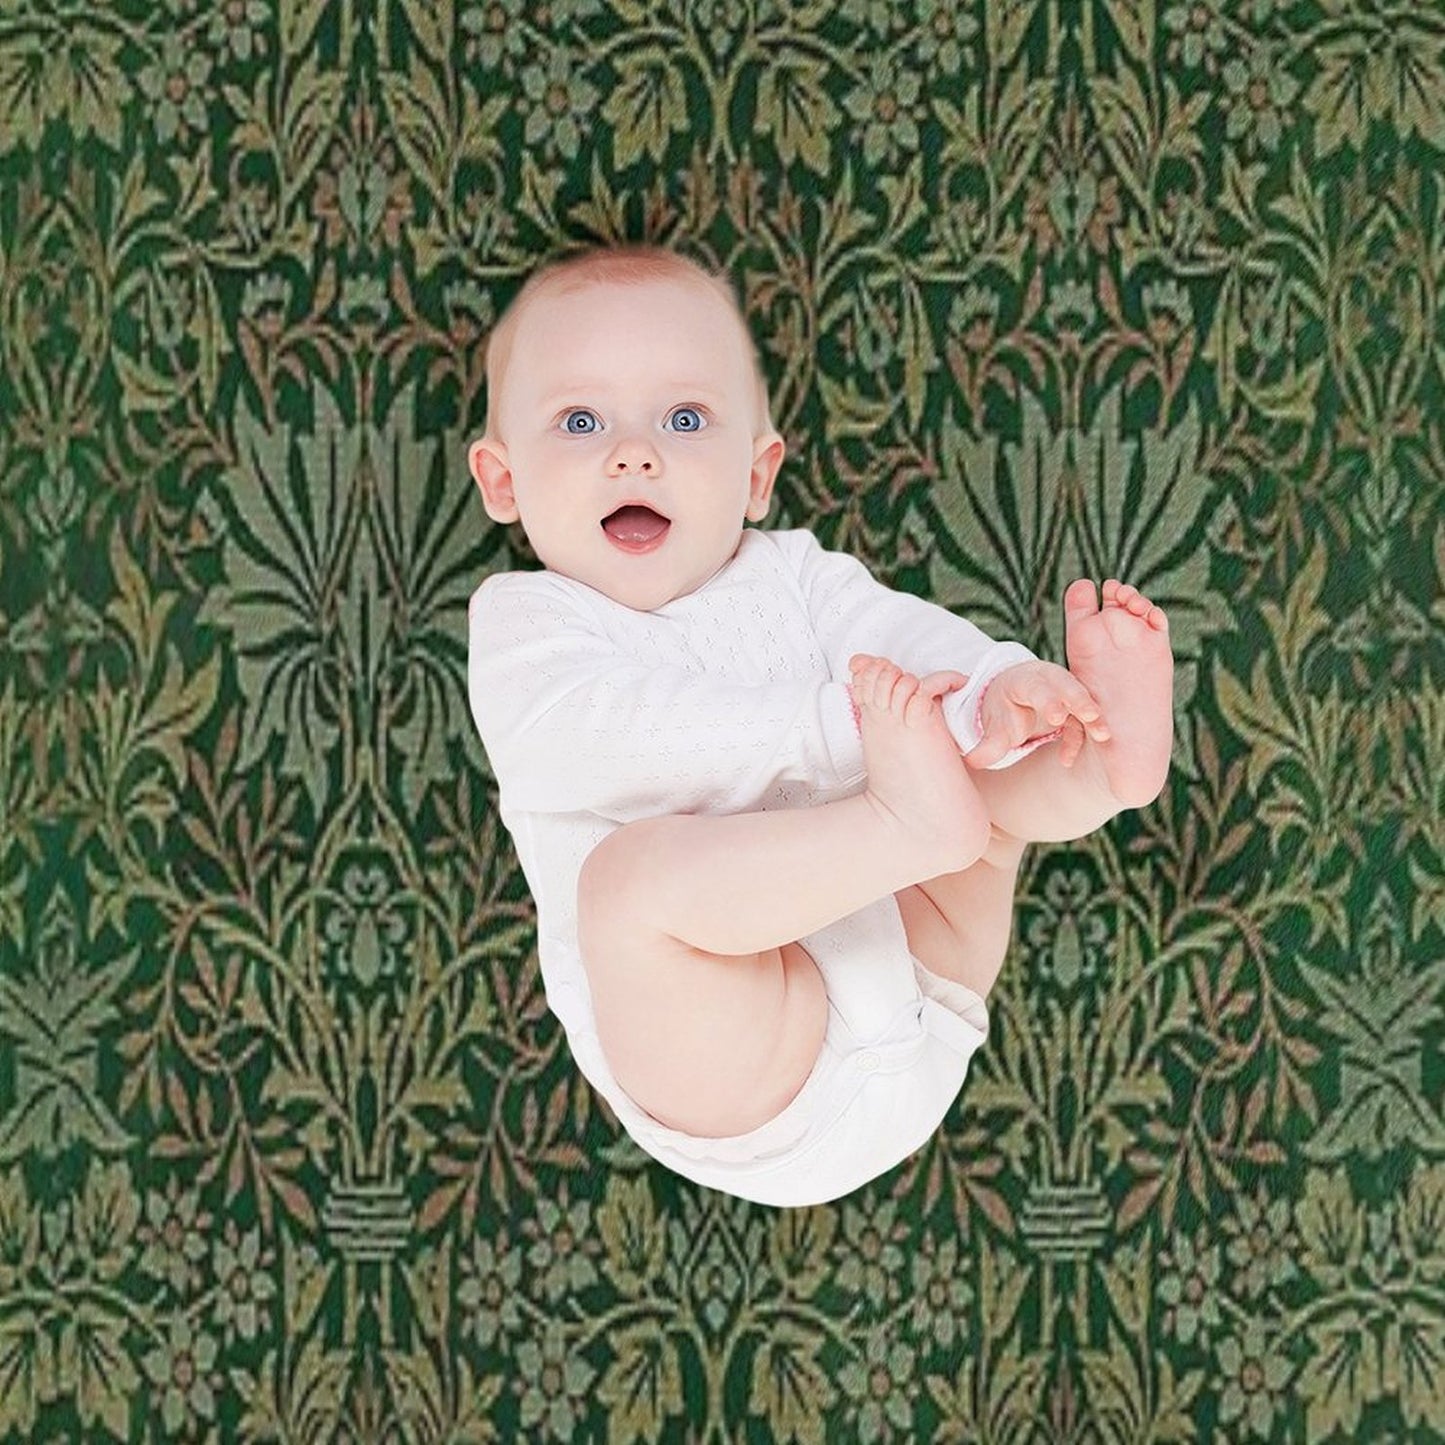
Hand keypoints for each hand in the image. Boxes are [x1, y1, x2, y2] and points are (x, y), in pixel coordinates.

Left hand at [964, 660, 1109, 770]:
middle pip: (1067, 686)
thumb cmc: (1005, 709)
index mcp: (1023, 681)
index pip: (1037, 687)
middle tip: (1091, 716)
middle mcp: (1048, 681)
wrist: (1014, 696)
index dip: (1048, 700)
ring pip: (1082, 700)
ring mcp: (1065, 690)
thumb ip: (987, 745)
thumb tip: (972, 761)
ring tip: (1103, 735)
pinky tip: (1065, 760)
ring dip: (1093, 717)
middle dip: (1079, 701)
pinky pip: (1082, 720)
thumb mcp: (995, 725)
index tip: (1057, 717)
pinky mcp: (1076, 705)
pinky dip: (1081, 737)